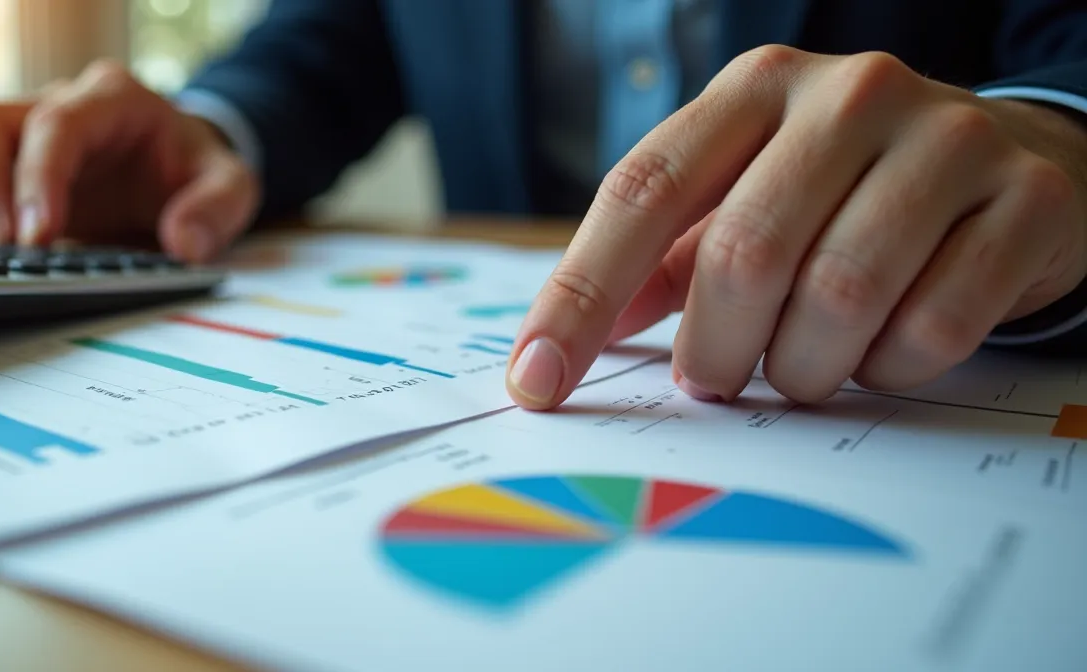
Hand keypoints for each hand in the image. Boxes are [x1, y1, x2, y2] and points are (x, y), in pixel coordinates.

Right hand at [0, 60, 260, 262]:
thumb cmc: (196, 170)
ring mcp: (25, 132)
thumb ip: (217, 209)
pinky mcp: (6, 165)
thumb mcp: (232, 186)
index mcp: (113, 99)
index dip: (40, 177)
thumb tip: (185, 244)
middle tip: (0, 246)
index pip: (58, 124)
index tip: (40, 236)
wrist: (181, 169)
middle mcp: (58, 104)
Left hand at [507, 47, 1086, 408]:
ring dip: (803, 367)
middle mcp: (848, 94)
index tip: (536, 381)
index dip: (580, 296)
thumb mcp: (743, 198)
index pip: (641, 191)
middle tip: (717, 378)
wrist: (1013, 159)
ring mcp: (946, 138)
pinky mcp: (1025, 199)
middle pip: (743, 254)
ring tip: (802, 367)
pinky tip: (884, 352)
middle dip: (716, 349)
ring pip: (839, 297)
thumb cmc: (846, 192)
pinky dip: (892, 369)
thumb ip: (659, 260)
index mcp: (755, 87)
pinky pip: (934, 326)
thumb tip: (558, 343)